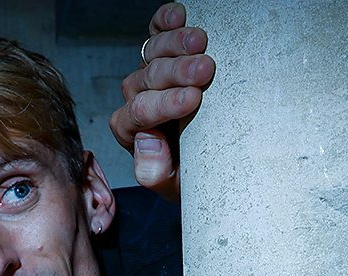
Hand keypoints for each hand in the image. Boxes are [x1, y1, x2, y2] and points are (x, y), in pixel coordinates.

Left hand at [109, 3, 216, 201]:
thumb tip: (147, 142)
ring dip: (174, 44)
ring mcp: (150, 76)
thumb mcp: (176, 186)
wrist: (215, 161)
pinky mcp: (164, 55)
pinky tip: (178, 15)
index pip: (138, 114)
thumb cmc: (195, 174)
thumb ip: (154, 172)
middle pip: (146, 80)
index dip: (163, 105)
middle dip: (175, 73)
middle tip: (204, 70)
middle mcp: (137, 99)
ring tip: (200, 41)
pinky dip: (164, 22)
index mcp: (133, 131)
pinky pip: (156, 33)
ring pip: (151, 54)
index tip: (192, 100)